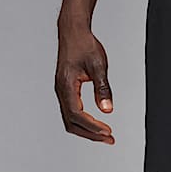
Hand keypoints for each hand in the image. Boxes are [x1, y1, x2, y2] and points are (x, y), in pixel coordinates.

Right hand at [55, 25, 114, 144]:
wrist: (73, 32)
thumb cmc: (84, 45)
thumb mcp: (98, 66)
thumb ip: (103, 89)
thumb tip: (107, 110)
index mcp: (66, 85)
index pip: (76, 114)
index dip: (92, 126)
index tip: (107, 132)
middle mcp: (61, 90)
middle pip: (71, 122)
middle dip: (90, 134)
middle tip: (109, 139)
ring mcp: (62, 91)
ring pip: (70, 120)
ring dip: (87, 130)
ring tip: (105, 136)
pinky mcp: (66, 91)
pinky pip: (71, 112)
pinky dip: (84, 122)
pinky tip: (96, 125)